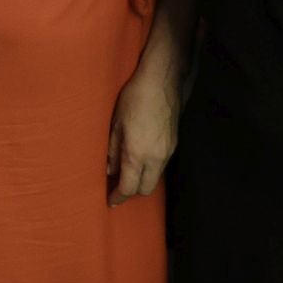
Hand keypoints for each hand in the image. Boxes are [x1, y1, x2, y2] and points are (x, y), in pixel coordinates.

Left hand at [107, 62, 177, 205]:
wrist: (162, 82)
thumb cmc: (135, 99)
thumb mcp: (116, 124)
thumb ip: (112, 150)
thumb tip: (109, 169)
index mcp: (137, 154)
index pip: (128, 188)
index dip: (118, 197)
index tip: (110, 200)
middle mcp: (155, 158)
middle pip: (144, 189)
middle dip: (131, 191)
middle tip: (117, 185)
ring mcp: (167, 152)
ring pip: (154, 178)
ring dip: (142, 179)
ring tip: (127, 169)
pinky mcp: (173, 144)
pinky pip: (161, 165)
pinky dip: (150, 167)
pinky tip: (141, 156)